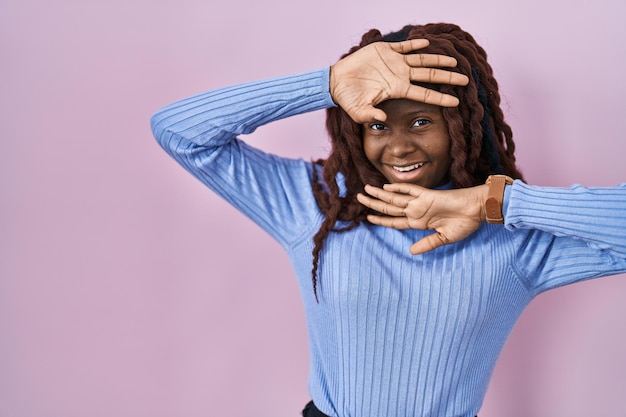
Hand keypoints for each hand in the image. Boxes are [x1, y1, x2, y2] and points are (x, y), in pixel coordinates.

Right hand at [329, 39, 469, 123]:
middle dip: (448, 78)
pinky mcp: (385, 51)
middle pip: (430, 76)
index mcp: (397, 90)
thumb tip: (384, 119)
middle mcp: (400, 76)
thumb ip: (371, 115)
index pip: (424, 94)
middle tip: (466, 80)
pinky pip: (405, 47)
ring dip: (438, 60)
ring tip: (454, 61)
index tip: (456, 102)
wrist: (336, 82)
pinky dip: (416, 44)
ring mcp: (394, 63)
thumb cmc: (348, 99)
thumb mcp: (359, 111)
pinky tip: (427, 43)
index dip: (440, 98)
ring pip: (422, 60)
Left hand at [356, 183, 488, 253]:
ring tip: (365, 190)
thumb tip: (411, 252)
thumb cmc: (464, 224)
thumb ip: (427, 244)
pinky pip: (411, 191)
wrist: (477, 210)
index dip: (380, 220)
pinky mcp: (428, 195)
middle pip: (389, 208)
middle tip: (358, 197)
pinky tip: (385, 188)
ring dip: (379, 195)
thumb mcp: (444, 238)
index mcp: (418, 222)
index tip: (367, 218)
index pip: (394, 221)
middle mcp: (416, 211)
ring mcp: (421, 202)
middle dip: (373, 203)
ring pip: (394, 199)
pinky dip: (398, 189)